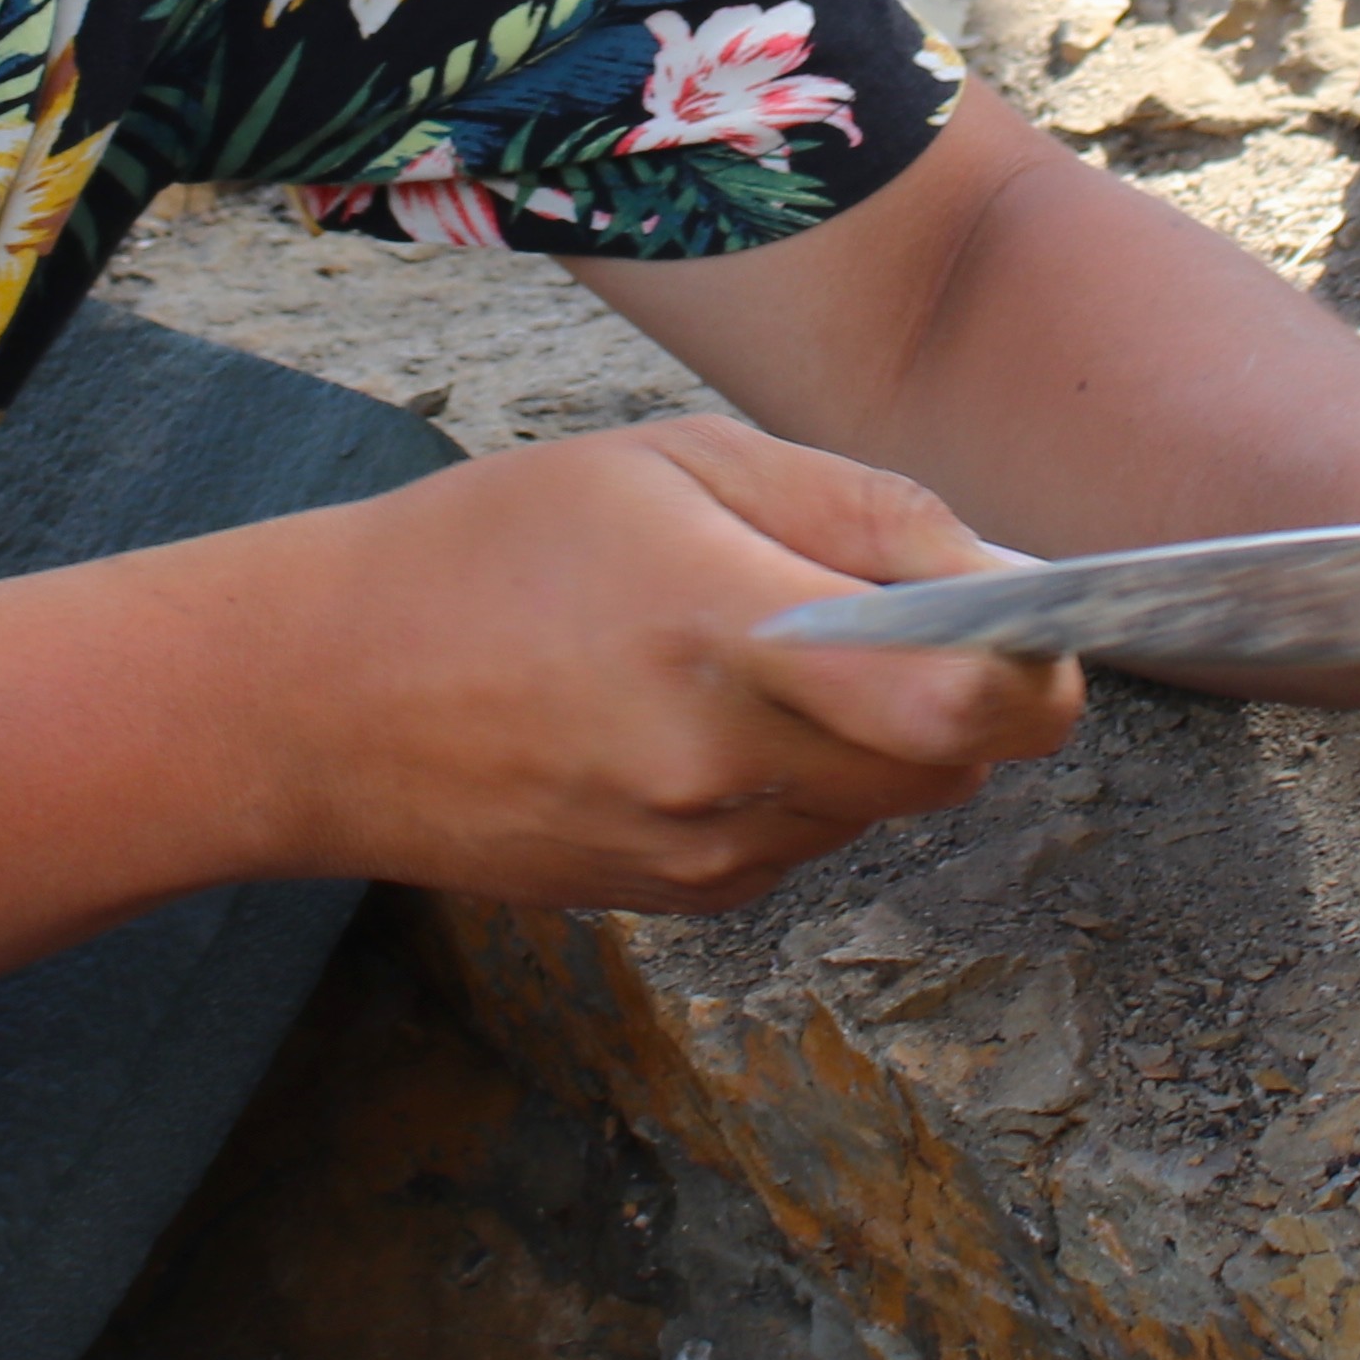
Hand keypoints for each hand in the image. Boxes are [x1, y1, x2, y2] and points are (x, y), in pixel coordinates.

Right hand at [244, 418, 1082, 911]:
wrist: (317, 698)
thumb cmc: (491, 544)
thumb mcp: (676, 462)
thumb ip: (860, 514)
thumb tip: (1008, 574)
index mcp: (724, 632)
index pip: (963, 704)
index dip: (1037, 669)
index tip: (1042, 626)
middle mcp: (720, 766)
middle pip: (950, 766)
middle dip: (967, 696)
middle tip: (904, 615)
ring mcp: (697, 851)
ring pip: (883, 808)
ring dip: (880, 739)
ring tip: (766, 652)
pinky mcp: (673, 897)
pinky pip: (805, 842)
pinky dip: (802, 782)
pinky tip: (702, 715)